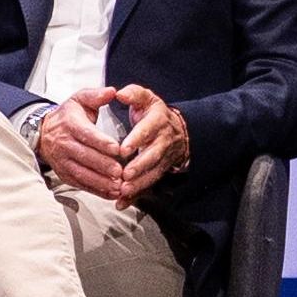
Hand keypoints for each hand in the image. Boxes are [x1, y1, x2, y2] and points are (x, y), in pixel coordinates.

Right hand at [40, 85, 181, 202]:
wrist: (43, 132)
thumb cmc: (68, 116)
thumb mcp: (80, 100)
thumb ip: (96, 95)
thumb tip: (111, 92)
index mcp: (70, 124)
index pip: (86, 135)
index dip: (102, 143)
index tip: (117, 149)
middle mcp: (63, 144)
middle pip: (85, 157)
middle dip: (104, 166)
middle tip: (120, 172)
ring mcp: (62, 161)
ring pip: (82, 173)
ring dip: (100, 181)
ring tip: (117, 185)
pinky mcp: (64, 173)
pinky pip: (80, 184)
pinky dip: (95, 190)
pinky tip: (110, 193)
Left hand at [101, 83, 187, 198]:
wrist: (177, 129)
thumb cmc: (153, 113)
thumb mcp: (146, 98)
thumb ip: (133, 94)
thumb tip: (119, 93)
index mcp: (158, 121)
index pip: (149, 130)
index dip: (137, 139)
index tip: (123, 148)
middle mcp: (162, 141)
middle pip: (153, 155)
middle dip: (140, 165)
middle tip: (125, 174)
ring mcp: (163, 158)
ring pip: (153, 172)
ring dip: (138, 183)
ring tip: (123, 191)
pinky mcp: (159, 170)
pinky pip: (149, 184)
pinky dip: (136, 195)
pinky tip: (122, 202)